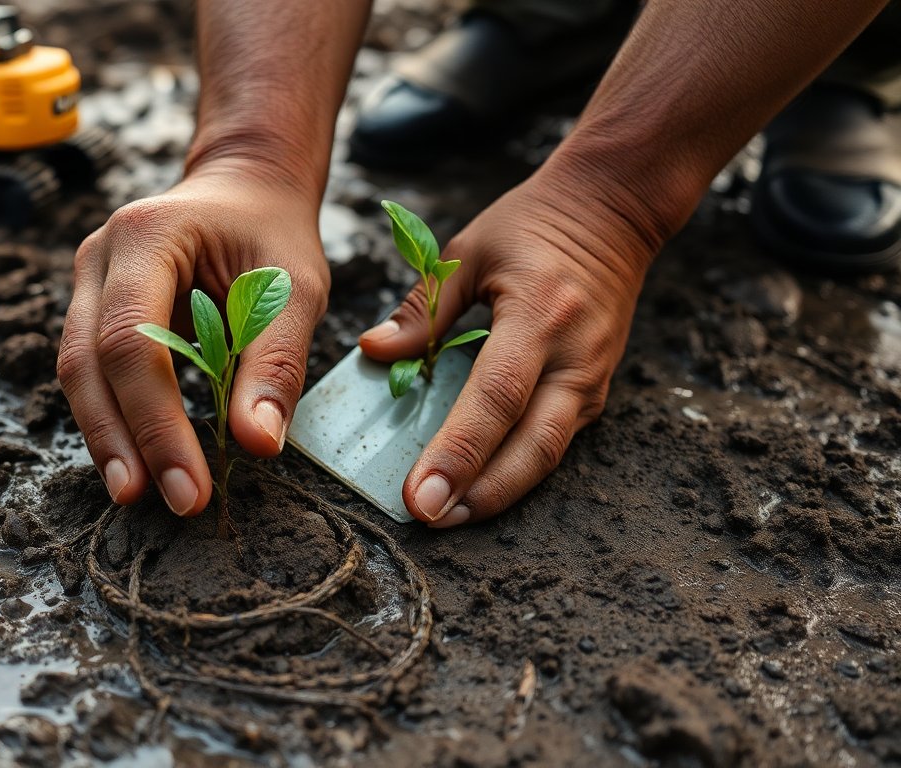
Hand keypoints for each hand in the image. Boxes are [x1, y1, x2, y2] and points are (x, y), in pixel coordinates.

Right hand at [58, 162, 329, 515]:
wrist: (243, 188)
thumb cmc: (271, 233)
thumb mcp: (295, 287)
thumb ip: (276, 362)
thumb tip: (257, 443)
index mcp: (146, 235)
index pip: (133, 342)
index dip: (156, 421)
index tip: (190, 484)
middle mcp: (99, 255)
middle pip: (87, 362)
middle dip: (122, 441)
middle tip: (163, 502)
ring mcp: (86, 281)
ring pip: (75, 372)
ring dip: (107, 439)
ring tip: (139, 494)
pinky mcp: (90, 308)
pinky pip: (89, 372)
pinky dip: (112, 419)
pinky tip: (136, 461)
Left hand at [359, 165, 660, 526]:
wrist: (613, 210)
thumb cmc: (532, 226)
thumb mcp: (468, 250)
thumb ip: (423, 308)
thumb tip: (372, 352)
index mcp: (540, 315)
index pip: (495, 397)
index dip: (458, 451)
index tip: (419, 494)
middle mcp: (575, 356)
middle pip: (533, 445)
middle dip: (481, 493)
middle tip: (429, 520)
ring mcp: (592, 378)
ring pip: (549, 455)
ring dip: (499, 494)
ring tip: (448, 518)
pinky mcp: (594, 390)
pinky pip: (555, 442)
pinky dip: (518, 472)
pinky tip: (478, 492)